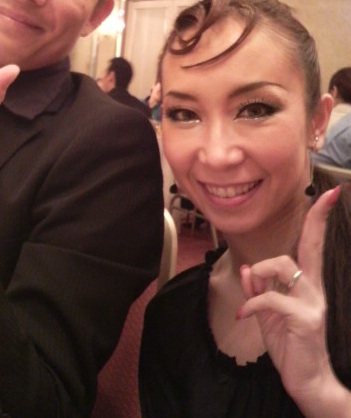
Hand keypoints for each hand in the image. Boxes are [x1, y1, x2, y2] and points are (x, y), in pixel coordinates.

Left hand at [237, 187, 343, 414]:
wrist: (307, 382)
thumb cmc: (290, 347)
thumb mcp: (269, 315)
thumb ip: (259, 291)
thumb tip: (248, 268)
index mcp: (307, 285)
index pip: (313, 246)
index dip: (319, 220)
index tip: (331, 194)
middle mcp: (315, 289)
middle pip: (309, 246)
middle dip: (316, 220)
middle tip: (328, 196)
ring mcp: (313, 303)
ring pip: (284, 265)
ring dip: (261, 273)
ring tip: (253, 294)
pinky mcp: (305, 318)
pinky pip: (270, 298)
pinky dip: (252, 303)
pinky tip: (245, 316)